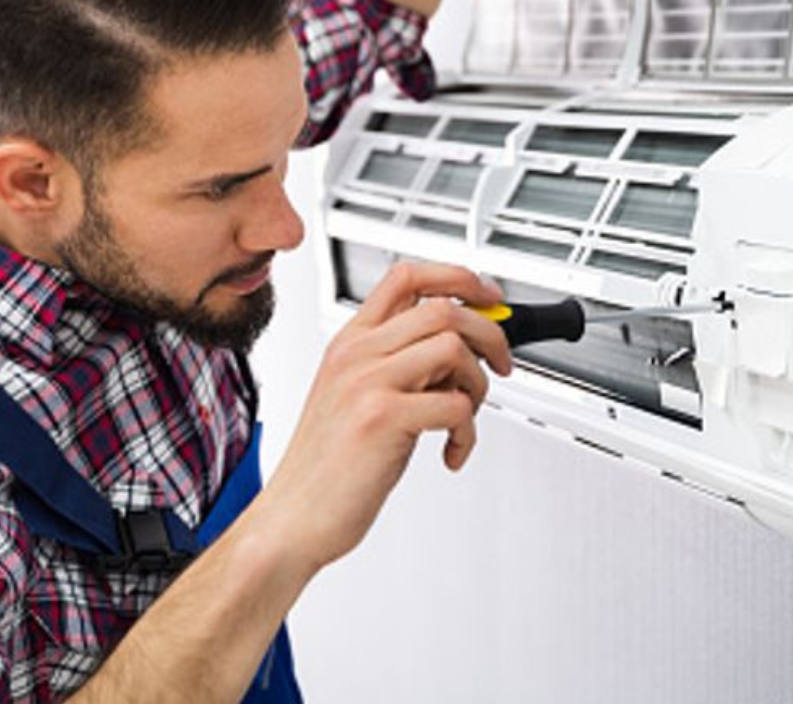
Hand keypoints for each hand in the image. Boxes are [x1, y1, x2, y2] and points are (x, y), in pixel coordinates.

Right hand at [257, 262, 509, 571]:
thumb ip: (397, 363)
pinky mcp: (382, 418)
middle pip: (443, 308)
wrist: (292, 517)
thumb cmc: (327, 464)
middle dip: (489, 333)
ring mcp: (367, 383)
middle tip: (500, 363)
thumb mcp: (353, 394)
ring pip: (454, 347)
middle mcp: (357, 353)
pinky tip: (450, 451)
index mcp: (350, 341)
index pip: (407, 276)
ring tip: (465, 415)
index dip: (458, 278)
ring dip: (478, 384)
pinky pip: (454, 405)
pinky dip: (467, 432)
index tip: (488, 298)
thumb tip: (459, 348)